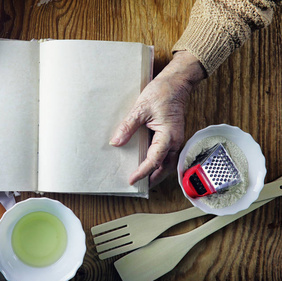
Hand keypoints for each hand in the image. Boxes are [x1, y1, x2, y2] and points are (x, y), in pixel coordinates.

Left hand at [109, 51, 205, 186]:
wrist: (176, 82)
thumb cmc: (162, 92)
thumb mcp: (141, 109)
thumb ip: (128, 127)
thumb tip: (116, 142)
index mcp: (169, 136)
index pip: (154, 161)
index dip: (142, 172)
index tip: (131, 179)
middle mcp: (174, 141)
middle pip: (164, 167)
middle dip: (152, 178)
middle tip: (138, 186)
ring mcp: (174, 139)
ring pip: (167, 162)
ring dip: (156, 171)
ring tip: (142, 178)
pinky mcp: (172, 135)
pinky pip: (166, 153)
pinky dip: (157, 161)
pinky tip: (146, 161)